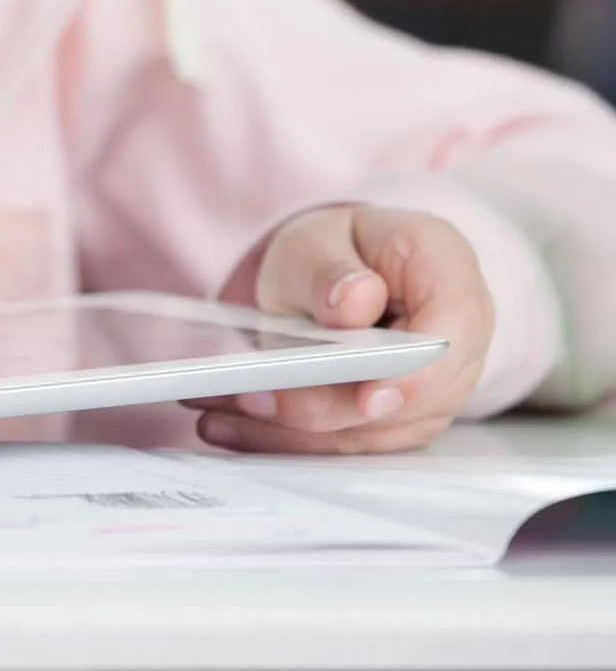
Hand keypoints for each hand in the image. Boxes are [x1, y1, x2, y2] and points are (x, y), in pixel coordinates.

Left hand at [185, 206, 492, 453]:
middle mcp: (457, 338)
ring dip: (300, 431)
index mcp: (448, 270)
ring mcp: (434, 387)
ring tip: (224, 413)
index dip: (418, 373)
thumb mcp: (316, 239)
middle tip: (255, 398)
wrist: (335, 273)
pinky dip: (292, 440)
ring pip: (379, 430)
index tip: (368, 397)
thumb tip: (353, 302)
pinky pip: (351, 442)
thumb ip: (331, 269)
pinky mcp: (397, 421)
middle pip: (418, 396)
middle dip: (334, 408)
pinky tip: (234, 428)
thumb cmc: (334, 251)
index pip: (455, 329)